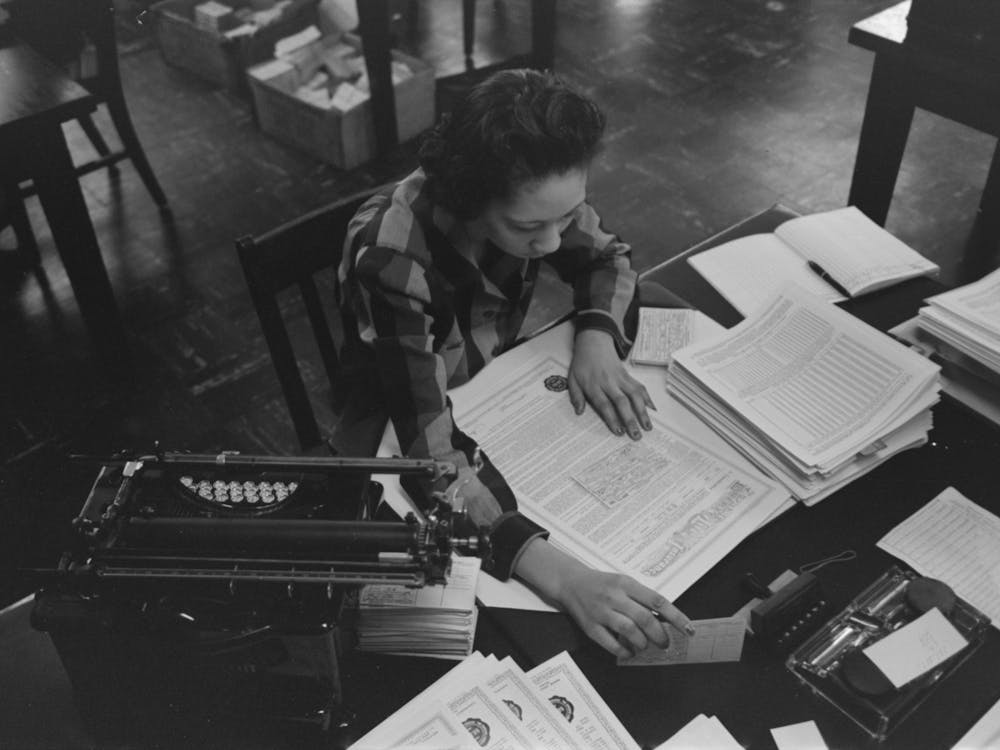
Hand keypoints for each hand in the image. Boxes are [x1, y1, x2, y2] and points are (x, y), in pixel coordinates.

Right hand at [514, 538, 693, 657]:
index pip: (657, 601)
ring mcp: (602, 612)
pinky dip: (624, 652)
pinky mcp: (591, 626)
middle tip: (664, 642)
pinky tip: (629, 651)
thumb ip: (642, 598)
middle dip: (660, 635)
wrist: (571, 582)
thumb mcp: (624, 582)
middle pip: (645, 618)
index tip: (688, 629)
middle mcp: (614, 597)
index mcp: (626, 583)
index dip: (676, 617)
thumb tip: (665, 619)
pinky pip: (611, 644)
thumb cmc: (602, 584)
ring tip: (644, 645)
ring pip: (629, 631)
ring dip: (642, 643)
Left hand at [568, 329, 654, 439]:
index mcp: (593, 385)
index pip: (604, 404)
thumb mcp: (572, 379)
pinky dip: (647, 398)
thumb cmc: (582, 363)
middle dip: (630, 420)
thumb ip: (576, 396)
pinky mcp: (628, 375)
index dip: (611, 418)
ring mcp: (620, 378)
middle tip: (636, 435)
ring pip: (634, 395)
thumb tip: (579, 412)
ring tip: (648, 427)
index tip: (618, 432)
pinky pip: (639, 387)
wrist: (593, 342)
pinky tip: (652, 410)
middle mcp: (608, 382)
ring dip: (642, 412)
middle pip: (621, 402)